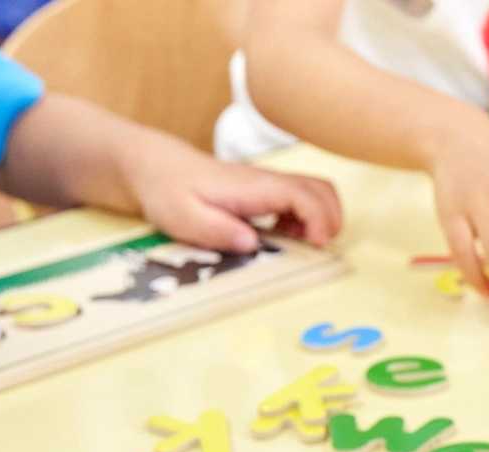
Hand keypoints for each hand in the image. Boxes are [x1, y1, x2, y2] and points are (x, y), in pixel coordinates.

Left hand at [126, 146, 341, 253]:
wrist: (156, 166)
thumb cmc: (168, 191)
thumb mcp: (184, 217)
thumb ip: (217, 230)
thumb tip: (252, 244)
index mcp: (253, 188)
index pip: (304, 196)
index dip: (319, 221)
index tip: (315, 246)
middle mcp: (268, 181)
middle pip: (322, 190)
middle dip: (332, 221)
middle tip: (315, 248)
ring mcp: (268, 184)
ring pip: (316, 192)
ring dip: (321, 219)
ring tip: (300, 244)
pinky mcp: (265, 190)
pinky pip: (302, 198)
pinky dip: (307, 218)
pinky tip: (283, 234)